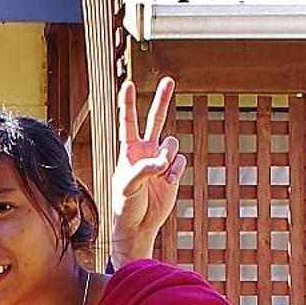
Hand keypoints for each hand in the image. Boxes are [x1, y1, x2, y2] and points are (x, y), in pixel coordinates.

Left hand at [108, 76, 185, 262]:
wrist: (138, 224)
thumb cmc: (125, 205)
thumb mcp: (128, 186)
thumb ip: (143, 170)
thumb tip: (164, 160)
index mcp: (129, 151)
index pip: (128, 122)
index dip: (128, 103)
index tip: (129, 84)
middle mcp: (145, 151)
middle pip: (156, 119)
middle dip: (163, 100)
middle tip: (169, 80)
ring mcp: (161, 160)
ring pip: (173, 143)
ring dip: (168, 158)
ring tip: (158, 174)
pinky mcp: (173, 171)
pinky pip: (181, 161)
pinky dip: (176, 171)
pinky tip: (167, 182)